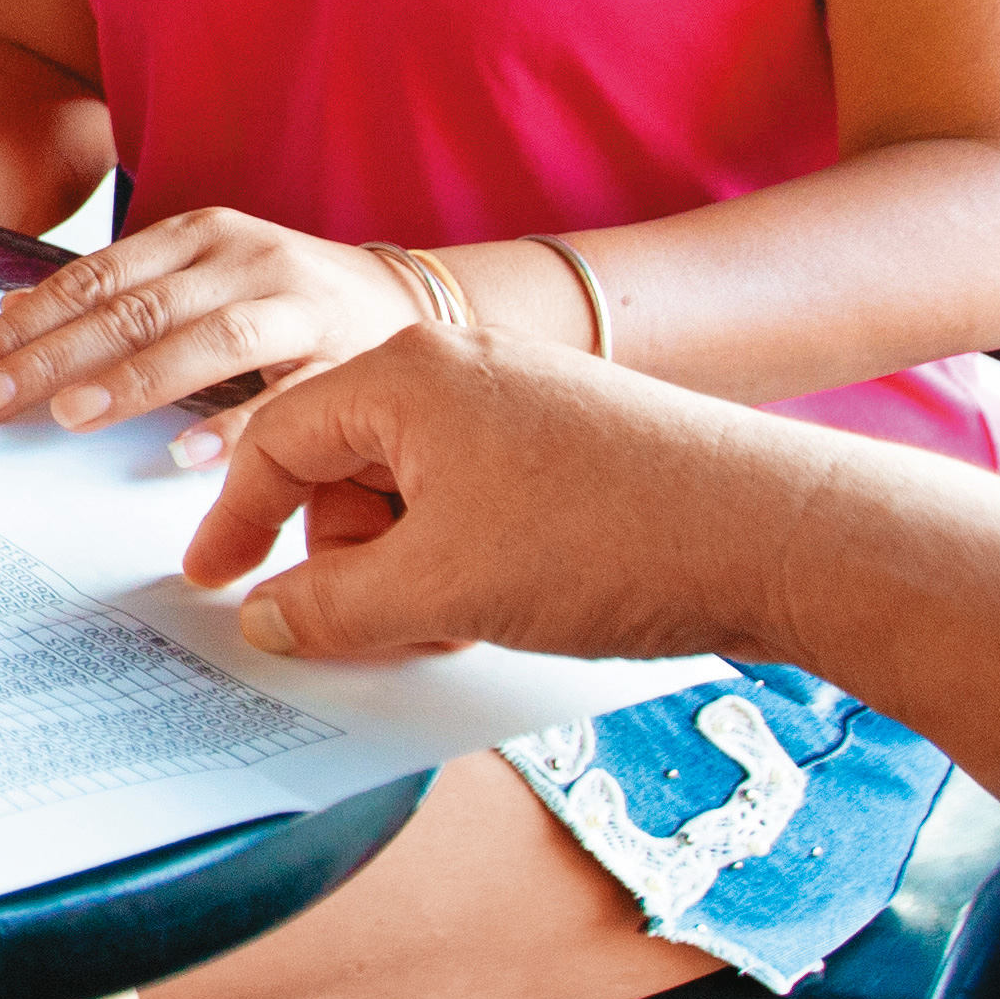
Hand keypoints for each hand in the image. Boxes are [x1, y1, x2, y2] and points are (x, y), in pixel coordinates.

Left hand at [0, 209, 415, 433]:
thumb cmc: (283, 299)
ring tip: (70, 416)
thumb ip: (116, 297)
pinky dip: (235, 427)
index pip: (90, 280)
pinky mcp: (346, 357)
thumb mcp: (196, 279)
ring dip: (134, 379)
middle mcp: (240, 259)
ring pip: (205, 339)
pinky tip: (186, 458)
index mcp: (194, 237)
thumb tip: (9, 317)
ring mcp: (295, 304)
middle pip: (132, 309)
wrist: (408, 299)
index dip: (20, 325)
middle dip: (49, 358)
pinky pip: (285, 397)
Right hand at [183, 331, 834, 666]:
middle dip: (351, 560)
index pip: (276, 437)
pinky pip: (478, 503)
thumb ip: (329, 608)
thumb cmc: (612, 537)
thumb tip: (269, 619)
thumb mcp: (439, 589)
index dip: (237, 521)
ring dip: (415, 570)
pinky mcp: (572, 449)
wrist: (782, 536)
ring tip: (466, 618)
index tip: (217, 583)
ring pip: (415, 496)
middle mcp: (459, 372)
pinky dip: (470, 560)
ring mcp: (521, 408)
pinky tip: (514, 605)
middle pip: (345, 470)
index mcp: (406, 376)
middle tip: (382, 626)